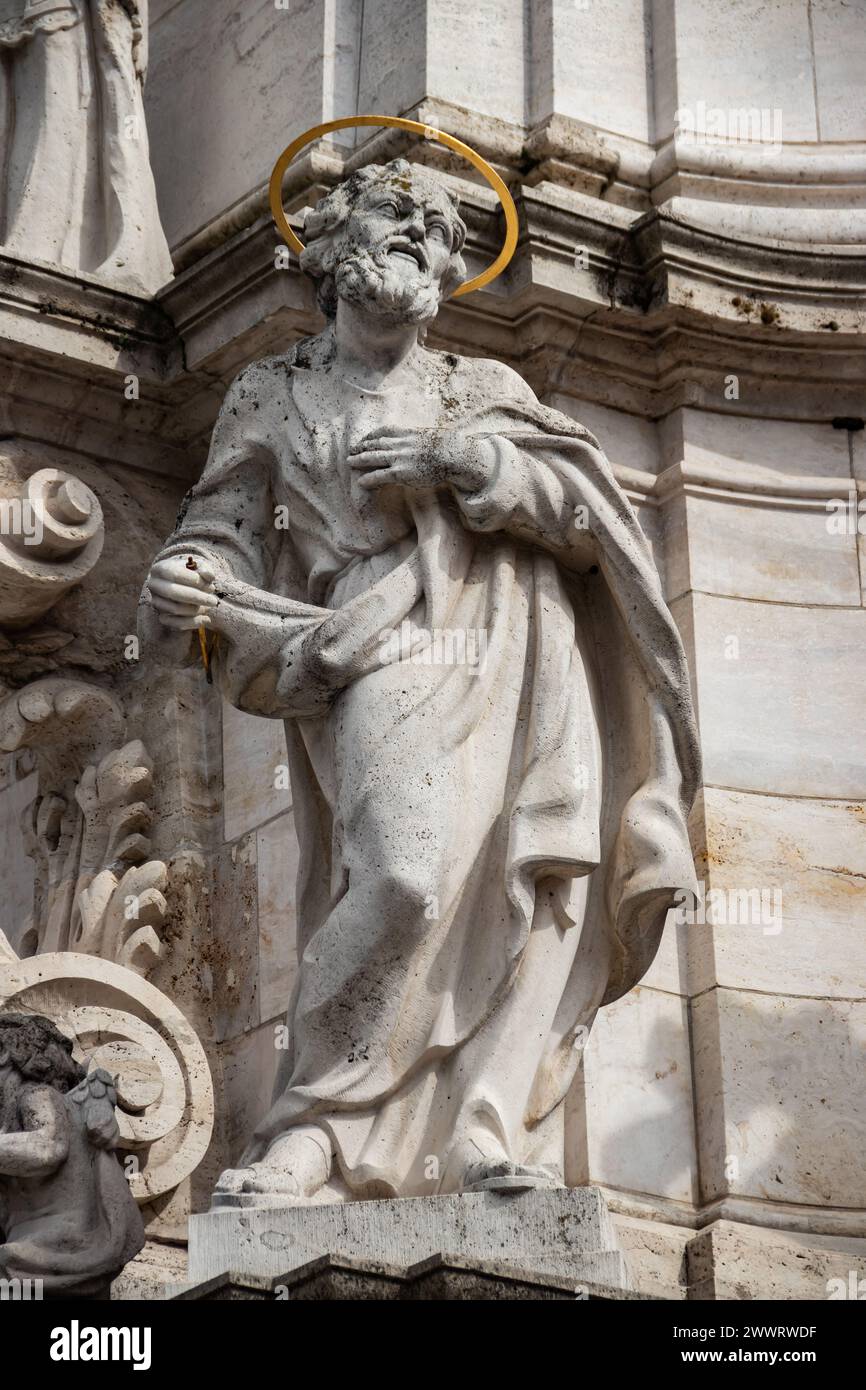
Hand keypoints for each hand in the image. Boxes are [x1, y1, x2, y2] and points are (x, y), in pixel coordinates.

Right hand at [148, 554, 216, 630]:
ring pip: (176, 609)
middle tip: (213, 601)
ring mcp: (156, 602)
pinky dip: (193, 623)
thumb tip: (208, 575)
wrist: (182, 586)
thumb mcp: (199, 567)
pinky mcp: (161, 616)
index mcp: (160, 569)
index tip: (210, 585)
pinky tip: (206, 619)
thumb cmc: (191, 574)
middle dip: (197, 598)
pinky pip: (176, 623)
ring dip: (196, 610)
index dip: (194, 580)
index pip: (175, 574)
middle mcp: (154, 585)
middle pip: (173, 593)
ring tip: (208, 607)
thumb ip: (205, 568)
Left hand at [349, 427, 492, 494]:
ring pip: (373, 457)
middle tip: (351, 451)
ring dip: (359, 460)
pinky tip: (361, 481)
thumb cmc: (446, 447)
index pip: (382, 431)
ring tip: (350, 463)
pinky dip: (368, 478)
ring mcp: (399, 458)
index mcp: (406, 433)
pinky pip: (379, 475)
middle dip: (360, 447)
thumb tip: (416, 441)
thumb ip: (417, 438)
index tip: (364, 439)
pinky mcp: (401, 472)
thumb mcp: (428, 436)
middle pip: (374, 443)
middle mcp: (399, 443)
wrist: (452, 455)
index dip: (370, 435)